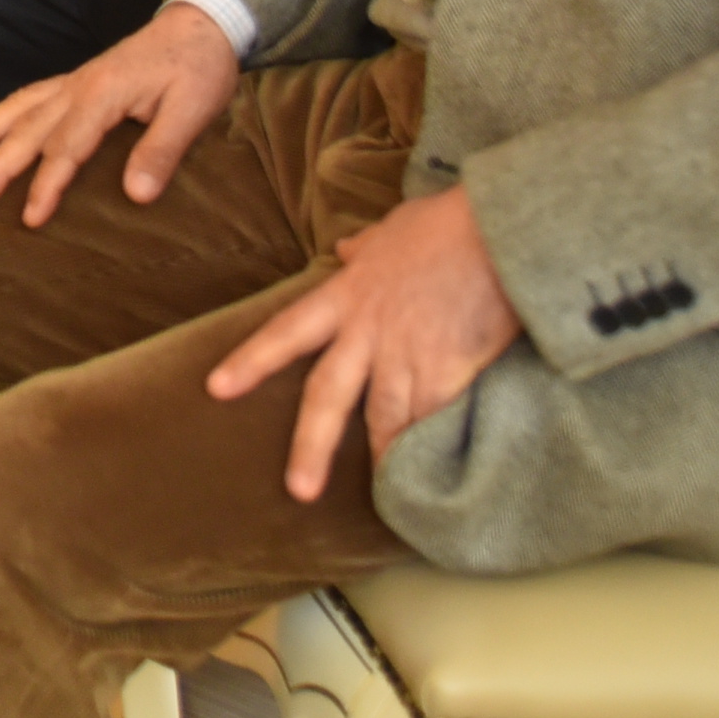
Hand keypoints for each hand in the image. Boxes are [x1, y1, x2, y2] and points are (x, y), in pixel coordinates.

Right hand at [0, 0, 239, 226]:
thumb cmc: (199, 68)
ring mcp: (75, 81)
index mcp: (103, 94)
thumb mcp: (192, 110)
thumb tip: (136, 196)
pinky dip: (5, 114)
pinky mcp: (79, 81)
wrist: (202, 25)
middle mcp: (78, 86)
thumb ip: (161, 150)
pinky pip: (30, 97)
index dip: (46, 184)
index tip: (31, 217)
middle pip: (29, 128)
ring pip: (20, 108)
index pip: (66, 146)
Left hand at [209, 186, 520, 502]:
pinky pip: (429, 420)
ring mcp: (406, 356)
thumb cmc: (451, 224)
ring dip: (381, 457)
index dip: (251, 361)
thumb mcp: (395, 230)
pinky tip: (426, 467)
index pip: (285, 331)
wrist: (501, 236)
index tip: (217, 388)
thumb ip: (365, 248)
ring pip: (382, 420)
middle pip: (326, 396)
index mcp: (346, 295)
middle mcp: (366, 332)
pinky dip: (426, 444)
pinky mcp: (446, 373)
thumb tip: (345, 248)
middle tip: (298, 491)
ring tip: (380, 492)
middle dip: (310, 446)